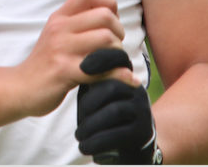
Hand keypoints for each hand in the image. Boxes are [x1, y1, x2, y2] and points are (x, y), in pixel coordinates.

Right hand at [16, 0, 136, 117]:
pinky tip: (129, 80)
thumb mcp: (56, 34)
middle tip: (114, 47)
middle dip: (119, 32)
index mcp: (59, 17)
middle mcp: (60, 29)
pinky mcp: (66, 71)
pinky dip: (122, 76)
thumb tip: (110, 14)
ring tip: (115, 63)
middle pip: (105, 16)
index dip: (108, 3)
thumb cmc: (45, 62)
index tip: (111, 21)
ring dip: (119, 54)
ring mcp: (62, 49)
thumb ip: (77, 23)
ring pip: (107, 40)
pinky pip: (104, 70)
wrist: (21, 87)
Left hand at [77, 48, 158, 163]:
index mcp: (125, 78)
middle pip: (112, 86)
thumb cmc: (104, 114)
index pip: (115, 61)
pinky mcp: (143, 132)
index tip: (81, 68)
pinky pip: (119, 134)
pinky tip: (86, 147)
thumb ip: (86, 78)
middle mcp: (137, 92)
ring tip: (79, 136)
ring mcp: (143, 111)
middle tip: (77, 120)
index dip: (100, 60)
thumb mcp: (95, 94)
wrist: (132, 144)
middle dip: (89, 104)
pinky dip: (98, 142)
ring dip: (91, 125)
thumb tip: (63, 60)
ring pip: (115, 110)